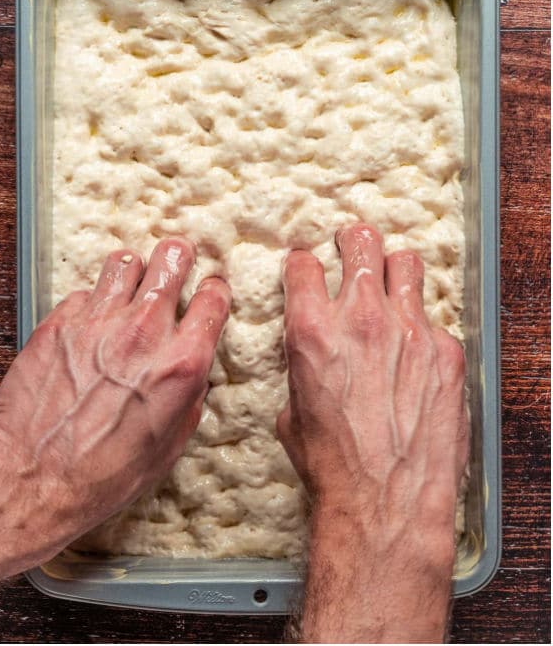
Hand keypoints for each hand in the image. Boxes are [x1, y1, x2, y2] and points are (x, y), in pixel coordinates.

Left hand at [0, 238, 230, 596]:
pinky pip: (82, 294)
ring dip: (131, 272)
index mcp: (180, 364)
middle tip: (174, 263)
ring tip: (128, 288)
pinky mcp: (58, 323)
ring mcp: (96, 322)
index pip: (214, 297)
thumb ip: (189, 395)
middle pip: (170, 259)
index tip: (209, 292)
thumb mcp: (170, 445)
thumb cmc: (103, 474)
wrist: (36, 476)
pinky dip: (90, 305)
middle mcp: (142, 333)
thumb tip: (194, 370)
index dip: (214, 291)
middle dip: (176, 258)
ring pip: (123, 262)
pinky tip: (89, 327)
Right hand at [280, 222, 467, 641]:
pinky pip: (432, 320)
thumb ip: (302, 367)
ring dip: (393, 270)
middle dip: (353, 242)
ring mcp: (409, 331)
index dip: (303, 264)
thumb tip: (310, 361)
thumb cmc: (331, 462)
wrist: (385, 497)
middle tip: (352, 247)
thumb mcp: (293, 407)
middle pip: (360, 243)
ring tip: (390, 282)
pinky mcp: (445, 352)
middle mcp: (360, 318)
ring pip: (406, 264)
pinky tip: (413, 351)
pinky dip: (420, 327)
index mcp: (310, 329)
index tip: (306, 268)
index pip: (304, 264)